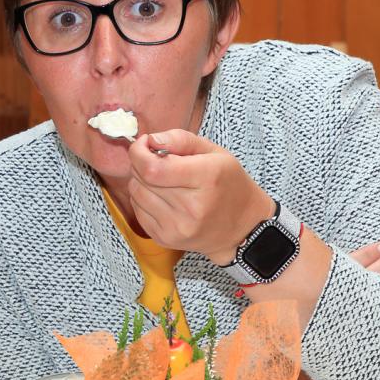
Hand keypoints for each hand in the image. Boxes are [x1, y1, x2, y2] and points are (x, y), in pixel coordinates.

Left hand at [127, 129, 272, 263]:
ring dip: (141, 182)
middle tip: (156, 160)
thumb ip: (180, 139)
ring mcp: (177, 227)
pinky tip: (162, 197)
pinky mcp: (166, 239)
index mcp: (206, 178)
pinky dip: (143, 199)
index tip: (144, 145)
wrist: (242, 227)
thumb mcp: (214, 152)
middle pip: (143, 180)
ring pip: (136, 195)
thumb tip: (149, 141)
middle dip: (141, 164)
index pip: (153, 168)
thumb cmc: (227, 183)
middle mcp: (191, 207)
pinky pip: (138, 211)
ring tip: (161, 180)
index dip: (139, 153)